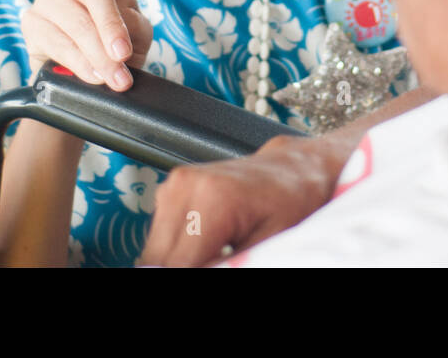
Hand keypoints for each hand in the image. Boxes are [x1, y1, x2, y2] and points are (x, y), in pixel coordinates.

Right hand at [20, 0, 152, 90]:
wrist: (94, 84)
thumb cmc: (120, 52)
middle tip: (123, 57)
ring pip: (73, 19)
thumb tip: (117, 37)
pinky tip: (91, 74)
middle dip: (110, 26)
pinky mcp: (31, 25)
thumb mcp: (138, 35)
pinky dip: (77, 60)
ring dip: (96, 52)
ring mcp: (49, 0)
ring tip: (113, 77)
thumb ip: (132, 26)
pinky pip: (54, 40)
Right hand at [139, 132, 356, 266]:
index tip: (217, 269)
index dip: (188, 276)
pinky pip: (160, 235)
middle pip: (158, 258)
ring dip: (180, 261)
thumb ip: (232, 267)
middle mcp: (187, 186)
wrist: (292, 169)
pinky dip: (178, 249)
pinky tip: (208, 244)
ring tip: (217, 253)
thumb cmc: (291, 201)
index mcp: (213, 200)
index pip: (176, 264)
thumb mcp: (270, 243)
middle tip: (220, 264)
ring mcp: (175, 184)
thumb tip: (207, 273)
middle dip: (185, 269)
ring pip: (155, 249)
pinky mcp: (171, 188)